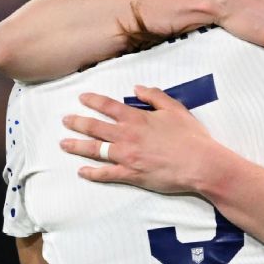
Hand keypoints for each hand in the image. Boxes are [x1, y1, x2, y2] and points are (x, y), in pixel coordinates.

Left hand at [60, 86, 228, 192]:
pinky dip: (92, 173)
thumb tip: (137, 88)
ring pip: (94, 149)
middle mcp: (126, 136)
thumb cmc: (191, 136)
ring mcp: (126, 156)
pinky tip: (82, 171)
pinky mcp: (130, 174)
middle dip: (77, 122)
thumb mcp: (176, 109)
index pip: (109, 106)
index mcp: (137, 118)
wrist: (200, 163)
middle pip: (94, 127)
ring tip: (64, 144)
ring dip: (77, 146)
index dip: (93, 101)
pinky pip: (106, 174)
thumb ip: (155, 96)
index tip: (82, 98)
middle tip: (65, 120)